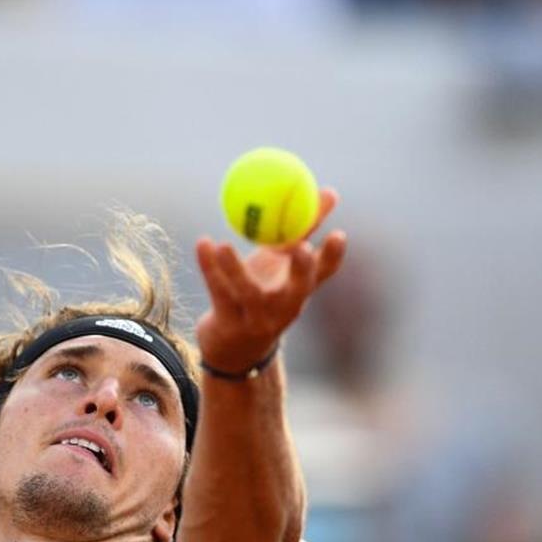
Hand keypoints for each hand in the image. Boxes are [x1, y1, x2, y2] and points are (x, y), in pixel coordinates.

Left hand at [195, 187, 346, 371]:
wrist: (234, 350)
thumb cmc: (260, 295)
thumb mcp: (279, 264)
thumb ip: (300, 229)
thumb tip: (329, 192)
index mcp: (299, 290)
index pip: (324, 274)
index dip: (333, 256)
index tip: (339, 233)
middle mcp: (284, 307)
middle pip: (298, 290)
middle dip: (301, 270)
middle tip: (301, 246)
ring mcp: (257, 319)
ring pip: (248, 293)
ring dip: (235, 269)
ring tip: (225, 245)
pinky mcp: (229, 324)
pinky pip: (218, 292)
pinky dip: (209, 267)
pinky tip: (202, 244)